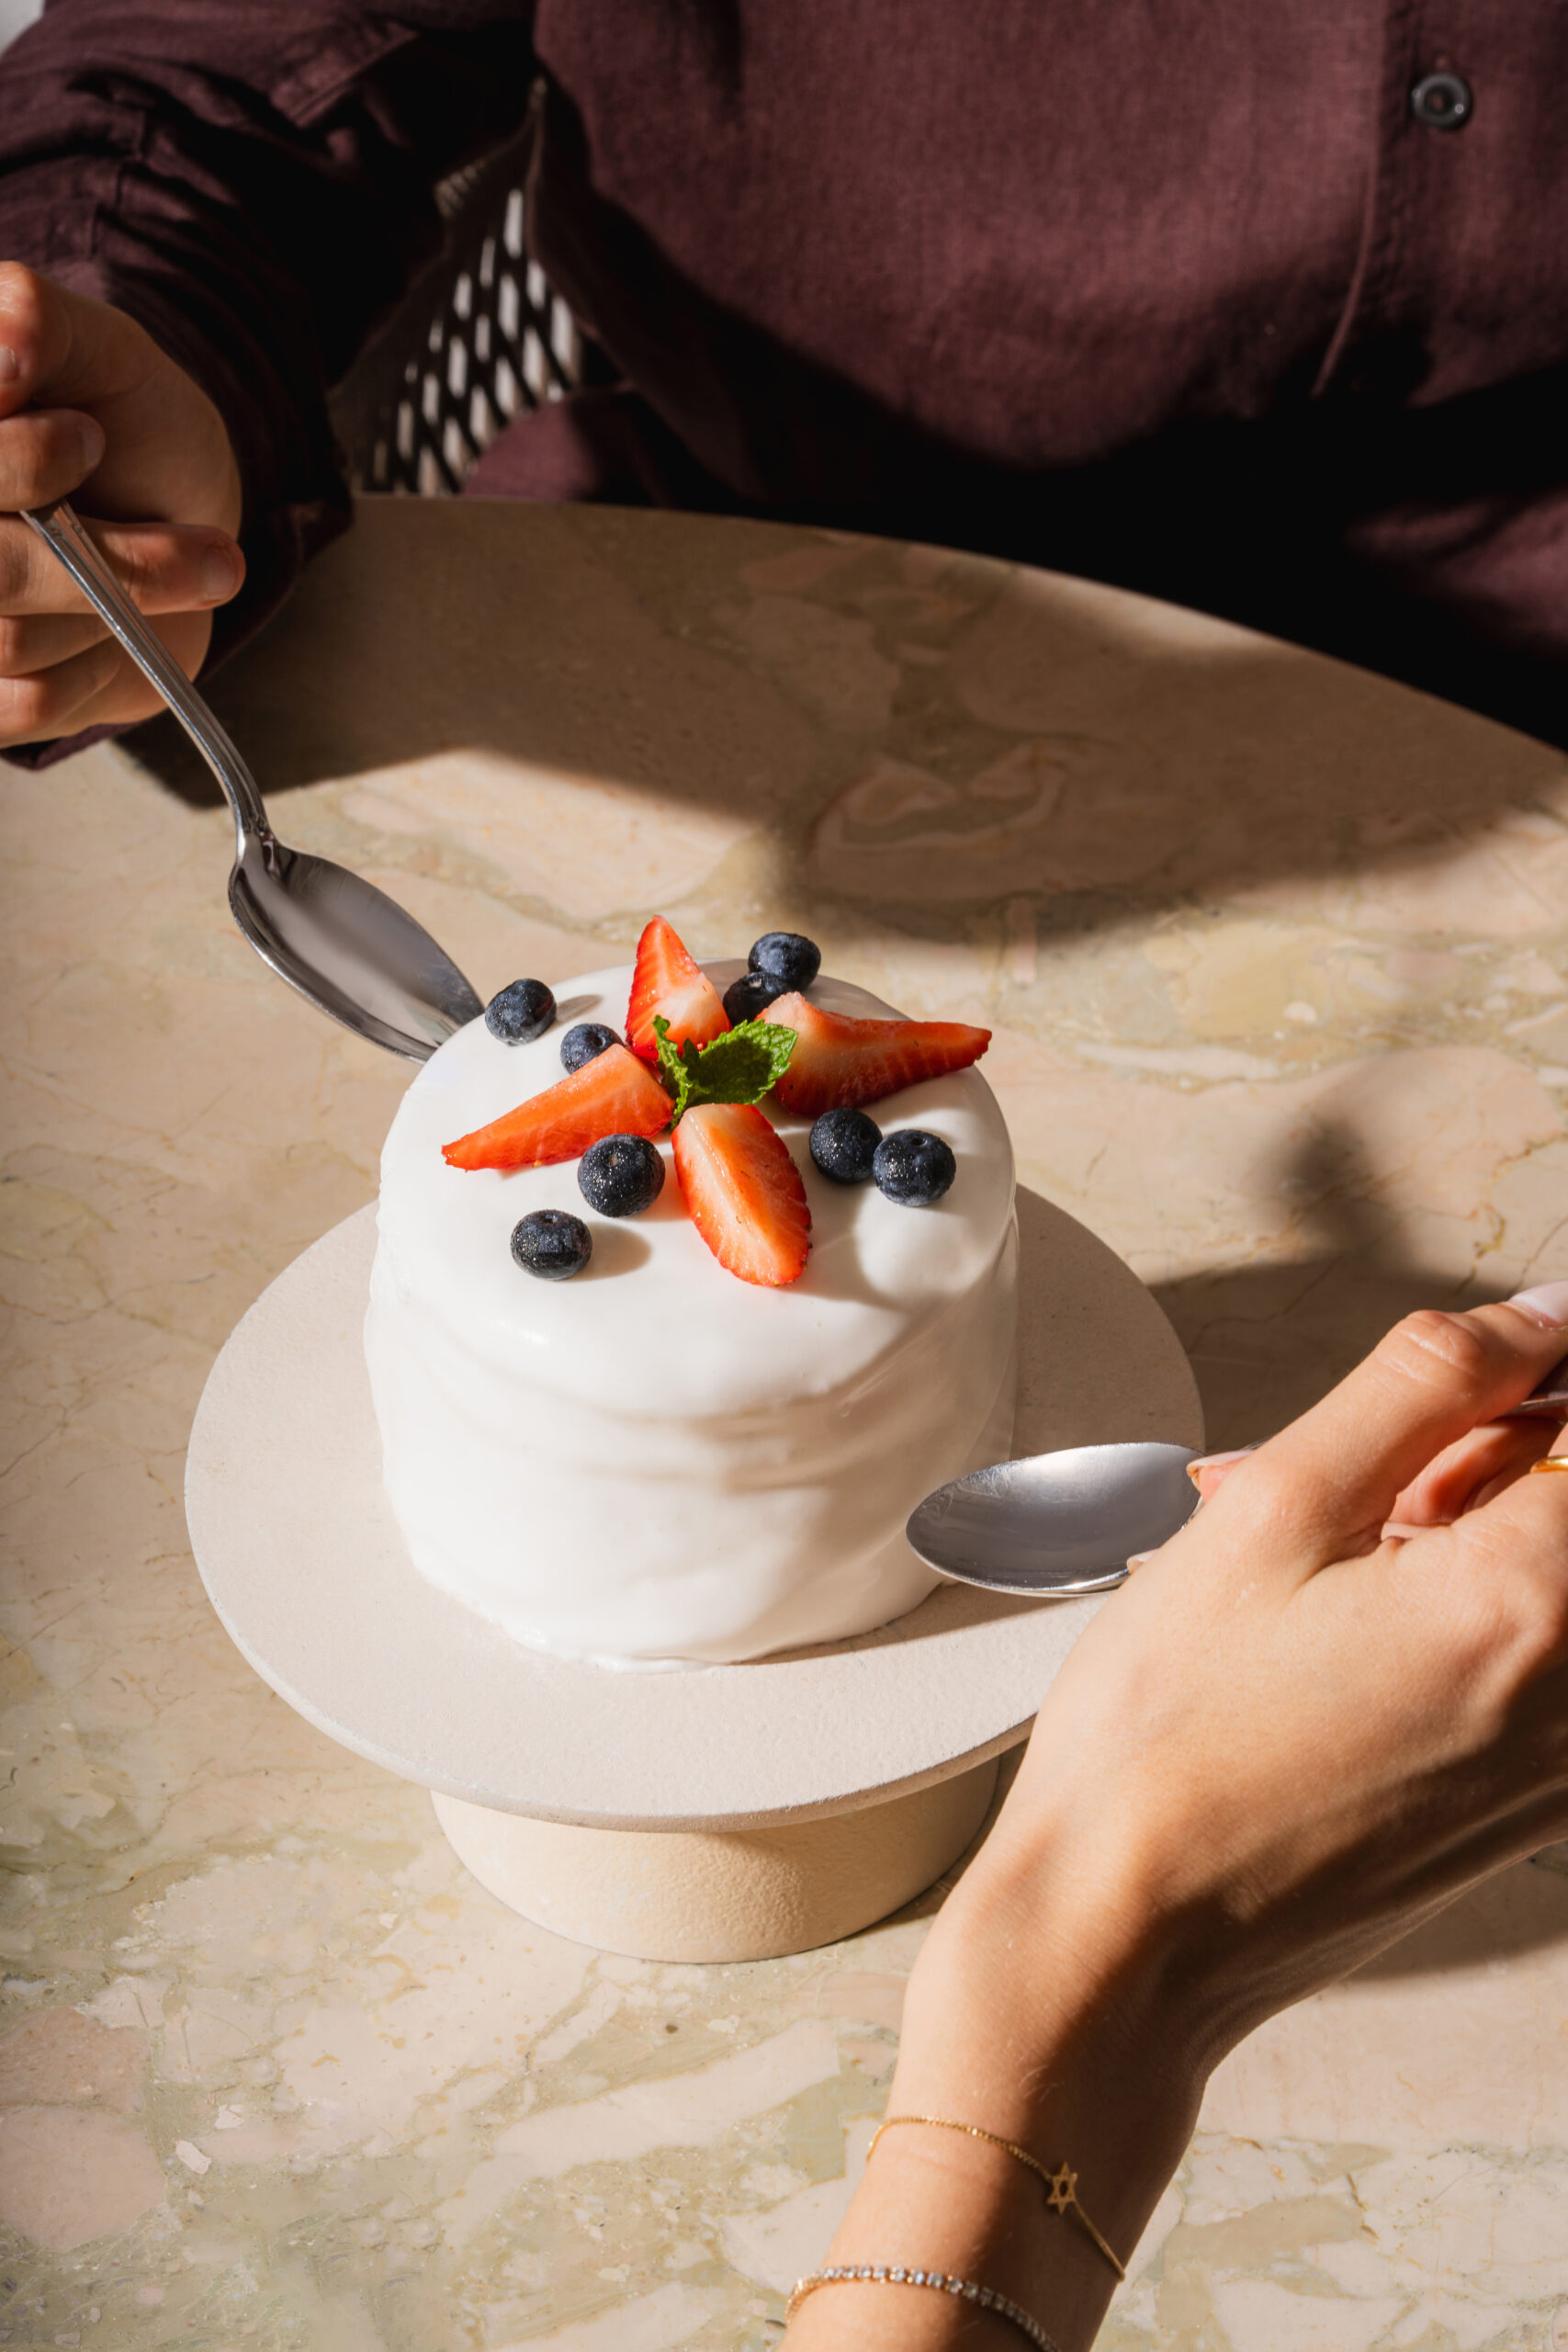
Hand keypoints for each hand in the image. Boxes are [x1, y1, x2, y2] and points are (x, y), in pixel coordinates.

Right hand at [0, 265, 243, 745]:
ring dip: (115, 605)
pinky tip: (116, 625)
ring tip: (168, 566)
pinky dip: (101, 665)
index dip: (25, 464)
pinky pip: (31, 703)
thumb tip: (5, 340)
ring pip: (12, 639)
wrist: (174, 509)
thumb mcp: (96, 347)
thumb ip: (40, 318)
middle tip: (178, 535)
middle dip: (98, 552)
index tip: (87, 436)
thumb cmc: (120, 421)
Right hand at [789, 1284, 1567, 2348]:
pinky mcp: (1525, 1810)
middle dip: (1472, 1456)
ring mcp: (1559, 1766)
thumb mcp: (1273, 1509)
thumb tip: (1526, 1325)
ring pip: (1540, 1582)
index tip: (1473, 1359)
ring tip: (1308, 1548)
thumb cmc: (1167, 1739)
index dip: (1532, 1373)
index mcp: (1528, 1603)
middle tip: (1348, 1463)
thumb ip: (1419, 1387)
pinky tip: (1327, 1621)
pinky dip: (1450, 1612)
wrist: (1125, 1940)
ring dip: (1450, 1532)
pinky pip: (1526, 1664)